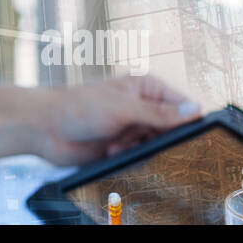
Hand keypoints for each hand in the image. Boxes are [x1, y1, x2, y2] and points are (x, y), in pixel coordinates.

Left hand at [29, 75, 199, 165]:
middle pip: (170, 129)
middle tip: (137, 137)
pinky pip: (139, 156)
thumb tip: (195, 111)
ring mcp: (131, 125)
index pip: (181, 104)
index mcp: (145, 87)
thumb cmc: (80, 106)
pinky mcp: (121, 144)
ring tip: (116, 144)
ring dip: (137, 148)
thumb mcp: (124, 109)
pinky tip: (110, 151)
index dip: (187, 120)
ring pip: (155, 145)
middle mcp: (141, 105)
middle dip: (155, 137)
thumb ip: (161, 113)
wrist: (47, 127)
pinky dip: (127, 156)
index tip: (186, 134)